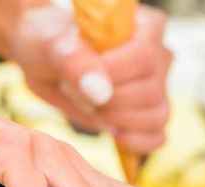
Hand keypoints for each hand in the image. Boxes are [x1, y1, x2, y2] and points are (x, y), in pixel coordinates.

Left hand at [11, 4, 171, 154]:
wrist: (45, 60)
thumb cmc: (50, 42)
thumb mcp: (54, 45)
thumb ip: (76, 61)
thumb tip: (100, 91)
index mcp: (145, 26)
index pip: (144, 58)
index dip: (112, 76)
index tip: (80, 79)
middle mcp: (159, 55)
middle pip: (151, 92)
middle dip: (109, 102)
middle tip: (77, 91)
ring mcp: (158, 86)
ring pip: (156, 116)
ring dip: (119, 121)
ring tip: (90, 107)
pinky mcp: (148, 114)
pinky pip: (157, 136)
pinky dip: (136, 141)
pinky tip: (112, 131)